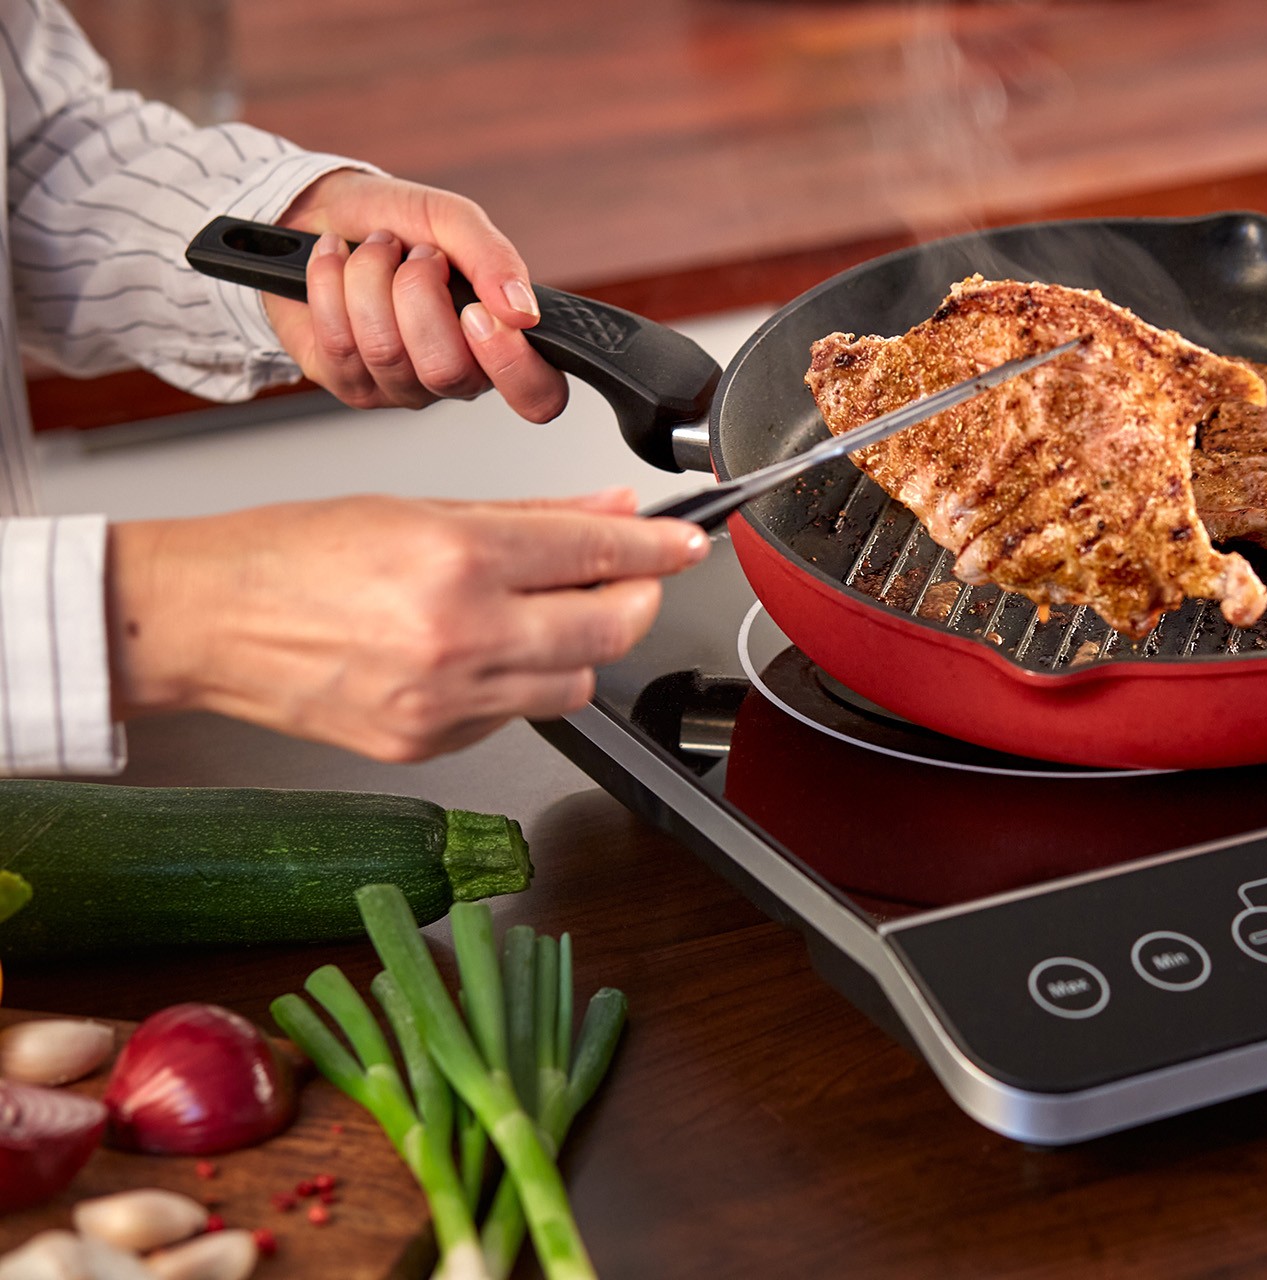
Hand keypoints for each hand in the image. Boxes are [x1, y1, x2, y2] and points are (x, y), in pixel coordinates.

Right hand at [105, 490, 706, 761]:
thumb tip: (615, 513)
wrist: (204, 620)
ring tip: (541, 614)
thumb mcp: (420, 509)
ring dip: (580, 650)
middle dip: (636, 602)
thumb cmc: (291, 553)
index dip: (659, 550)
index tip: (687, 544)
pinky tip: (481, 653)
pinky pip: (514, 717)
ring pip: (574, 687)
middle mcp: (457, 638)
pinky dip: (519, 686)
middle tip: (630, 581)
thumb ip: (532, 516)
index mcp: (457, 562)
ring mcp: (444, 703)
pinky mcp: (427, 746)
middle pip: (609, 633)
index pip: (598, 557)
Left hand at [266, 170, 568, 421]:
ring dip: (370, 277)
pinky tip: (337, 263)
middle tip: (417, 256)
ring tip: (375, 251)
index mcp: (502, 344)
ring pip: (386, 351)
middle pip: (446, 370)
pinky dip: (331, 283)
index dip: (509, 362)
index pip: (538, 396)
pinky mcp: (349, 384)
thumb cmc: (399, 221)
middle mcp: (458, 377)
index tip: (477, 310)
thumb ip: (495, 258)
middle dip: (417, 291)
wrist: (325, 210)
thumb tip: (523, 310)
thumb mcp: (454, 220)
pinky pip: (339, 343)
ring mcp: (402, 388)